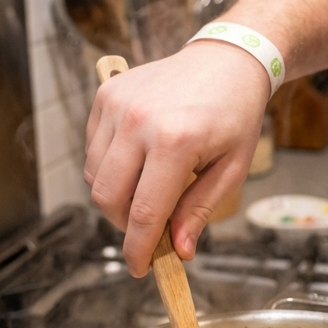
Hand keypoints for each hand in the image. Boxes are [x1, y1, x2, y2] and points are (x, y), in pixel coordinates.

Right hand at [84, 41, 269, 275]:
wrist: (227, 60)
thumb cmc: (234, 114)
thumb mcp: (231, 167)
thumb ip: (199, 210)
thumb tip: (178, 251)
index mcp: (175, 142)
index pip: (144, 212)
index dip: (138, 248)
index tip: (141, 268)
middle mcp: (139, 122)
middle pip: (107, 198)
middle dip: (124, 224)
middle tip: (148, 228)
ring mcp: (117, 105)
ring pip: (94, 176)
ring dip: (115, 195)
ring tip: (149, 188)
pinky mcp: (106, 95)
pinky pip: (93, 148)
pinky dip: (109, 166)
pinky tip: (139, 159)